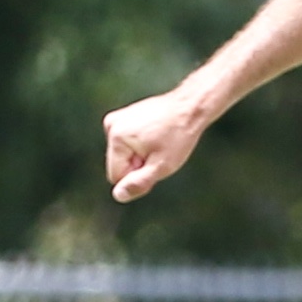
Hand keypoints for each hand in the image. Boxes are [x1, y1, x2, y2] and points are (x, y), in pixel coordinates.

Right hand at [104, 81, 218, 201]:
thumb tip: (118, 195)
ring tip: (158, 142)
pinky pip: (126, 142)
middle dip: (137, 164)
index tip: (154, 163)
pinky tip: (155, 135)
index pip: (116, 176)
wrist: (189, 107)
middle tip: (158, 152)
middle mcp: (111, 125)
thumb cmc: (178, 136)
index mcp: (117, 137)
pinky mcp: (123, 115)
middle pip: (118, 164)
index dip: (137, 176)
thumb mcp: (161, 166)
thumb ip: (138, 183)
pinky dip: (140, 143)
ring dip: (139, 154)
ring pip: (122, 154)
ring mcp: (117, 118)